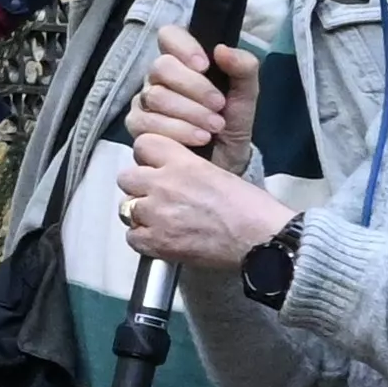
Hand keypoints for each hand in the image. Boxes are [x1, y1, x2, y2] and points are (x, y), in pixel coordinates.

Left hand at [121, 127, 292, 273]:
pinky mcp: (156, 241)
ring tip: (162, 220)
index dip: (148, 156)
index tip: (156, 166)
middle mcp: (163, 185)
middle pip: (126, 177)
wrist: (262, 240)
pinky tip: (162, 238)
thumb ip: (187, 170)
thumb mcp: (219, 172)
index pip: (143, 145)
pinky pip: (132, 237)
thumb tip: (171, 174)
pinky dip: (143, 239)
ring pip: (126, 207)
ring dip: (141, 213)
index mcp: (182, 163)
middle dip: (140, 186)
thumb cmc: (252, 209)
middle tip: (158, 197)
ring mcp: (156, 214)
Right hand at [127, 24, 258, 163]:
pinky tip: (199, 139)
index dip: (183, 46)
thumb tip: (221, 49)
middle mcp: (158, 78)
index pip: (169, 35)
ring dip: (191, 113)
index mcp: (183, 61)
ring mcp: (144, 102)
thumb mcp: (246, 95)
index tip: (204, 66)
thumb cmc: (231, 123)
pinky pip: (148, 123)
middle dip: (194, 88)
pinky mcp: (137, 127)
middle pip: (161, 67)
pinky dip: (178, 131)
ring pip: (156, 97)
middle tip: (219, 105)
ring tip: (214, 127)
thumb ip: (243, 68)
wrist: (225, 162)